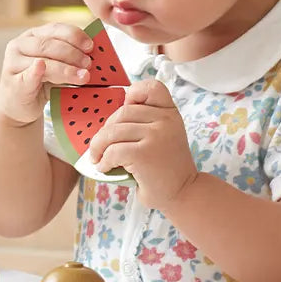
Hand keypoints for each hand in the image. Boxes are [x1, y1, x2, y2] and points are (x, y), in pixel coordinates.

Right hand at [0, 23, 93, 125]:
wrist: (19, 106)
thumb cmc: (41, 84)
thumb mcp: (56, 66)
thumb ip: (69, 57)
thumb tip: (96, 54)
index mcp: (33, 36)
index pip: (55, 29)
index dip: (74, 35)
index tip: (91, 46)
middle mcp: (20, 45)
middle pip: (49, 44)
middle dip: (72, 54)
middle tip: (89, 64)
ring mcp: (12, 63)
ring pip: (42, 61)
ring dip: (65, 69)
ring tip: (82, 77)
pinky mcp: (12, 82)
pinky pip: (26, 76)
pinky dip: (35, 72)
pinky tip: (42, 70)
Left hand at [89, 80, 197, 210]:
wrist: (182, 194)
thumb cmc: (164, 167)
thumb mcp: (162, 136)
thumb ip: (144, 122)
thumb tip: (108, 121)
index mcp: (170, 113)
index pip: (152, 88)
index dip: (134, 94)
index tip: (126, 111)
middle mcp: (166, 120)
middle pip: (121, 113)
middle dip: (106, 130)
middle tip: (102, 147)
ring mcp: (156, 136)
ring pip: (112, 132)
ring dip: (98, 147)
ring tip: (98, 158)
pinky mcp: (144, 154)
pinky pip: (112, 151)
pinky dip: (103, 161)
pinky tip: (105, 168)